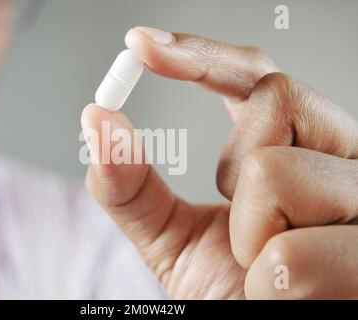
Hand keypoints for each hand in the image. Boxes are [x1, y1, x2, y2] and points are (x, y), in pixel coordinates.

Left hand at [82, 27, 357, 298]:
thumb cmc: (227, 295)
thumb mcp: (172, 238)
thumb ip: (132, 186)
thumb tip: (96, 121)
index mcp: (299, 150)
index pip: (259, 77)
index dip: (201, 55)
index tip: (140, 46)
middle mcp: (345, 161)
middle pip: (277, 97)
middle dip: (235, 170)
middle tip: (247, 230)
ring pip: (277, 172)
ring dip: (250, 237)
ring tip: (268, 272)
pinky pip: (293, 254)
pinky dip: (270, 285)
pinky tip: (289, 299)